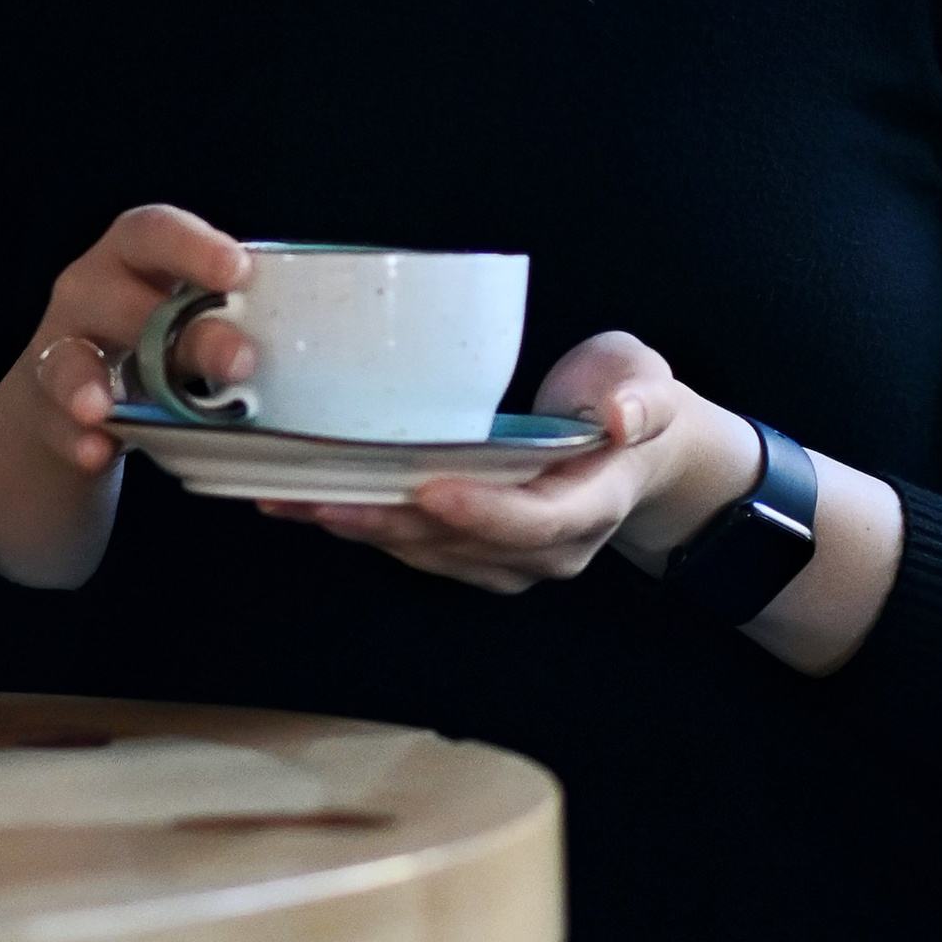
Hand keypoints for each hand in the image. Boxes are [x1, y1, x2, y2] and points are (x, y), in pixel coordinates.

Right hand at [0, 205, 253, 586]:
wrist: (72, 393)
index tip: (239, 271)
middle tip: (241, 361)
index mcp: (134, 256)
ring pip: (69, 356)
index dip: (193, 246)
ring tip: (104, 408)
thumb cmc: (155, 339)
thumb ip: (231, 319)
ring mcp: (60, 344)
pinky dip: (75, 435)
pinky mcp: (44, 403)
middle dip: (184, 332)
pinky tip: (95, 449)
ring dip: (90, 382)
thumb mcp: (188, 318)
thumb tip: (321, 342)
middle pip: (126, 301)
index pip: (155, 232)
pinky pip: (54, 417)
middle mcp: (90, 289)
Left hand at [258, 330, 758, 597]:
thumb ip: (641, 400)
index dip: (481, 511)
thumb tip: (624, 417)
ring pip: (429, 554)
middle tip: (321, 497)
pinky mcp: (477, 555)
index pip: (534, 521)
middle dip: (388, 523)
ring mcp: (509, 561)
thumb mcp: (646, 380)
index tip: (429, 488)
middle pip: (462, 546)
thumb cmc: (631, 399)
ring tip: (295, 500)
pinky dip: (366, 528)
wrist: (637, 448)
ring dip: (362, 530)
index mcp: (590, 506)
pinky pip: (417, 549)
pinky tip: (313, 505)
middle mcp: (547, 549)